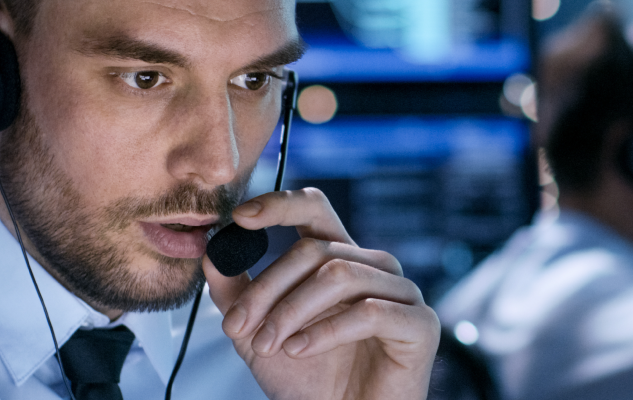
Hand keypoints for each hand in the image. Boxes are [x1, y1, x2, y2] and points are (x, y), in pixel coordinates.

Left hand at [203, 188, 439, 399]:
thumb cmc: (308, 380)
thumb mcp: (257, 333)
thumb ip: (237, 294)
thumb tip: (212, 253)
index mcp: (339, 258)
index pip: (314, 209)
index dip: (280, 204)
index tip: (242, 216)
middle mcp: (372, 266)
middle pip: (314, 248)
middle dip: (267, 286)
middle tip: (237, 324)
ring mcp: (401, 292)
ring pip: (338, 274)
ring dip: (291, 311)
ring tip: (268, 345)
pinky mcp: (420, 324)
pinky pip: (369, 311)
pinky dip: (326, 330)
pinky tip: (299, 349)